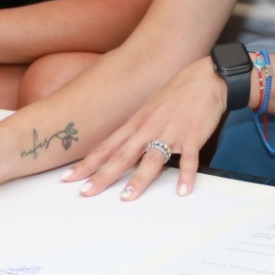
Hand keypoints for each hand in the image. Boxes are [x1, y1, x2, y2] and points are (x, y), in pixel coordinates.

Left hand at [64, 55, 224, 199]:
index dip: (87, 163)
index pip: (107, 147)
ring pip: (152, 158)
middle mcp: (149, 128)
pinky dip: (186, 175)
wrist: (205, 77)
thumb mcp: (149, 110)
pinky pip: (190, 159)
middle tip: (86, 192)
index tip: (69, 178)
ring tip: (127, 197)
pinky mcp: (193, 135)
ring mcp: (171, 132)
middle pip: (122, 155)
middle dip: (103, 175)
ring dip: (139, 179)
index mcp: (137, 124)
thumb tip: (122, 152)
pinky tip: (183, 190)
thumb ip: (136, 132)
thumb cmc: (177, 94)